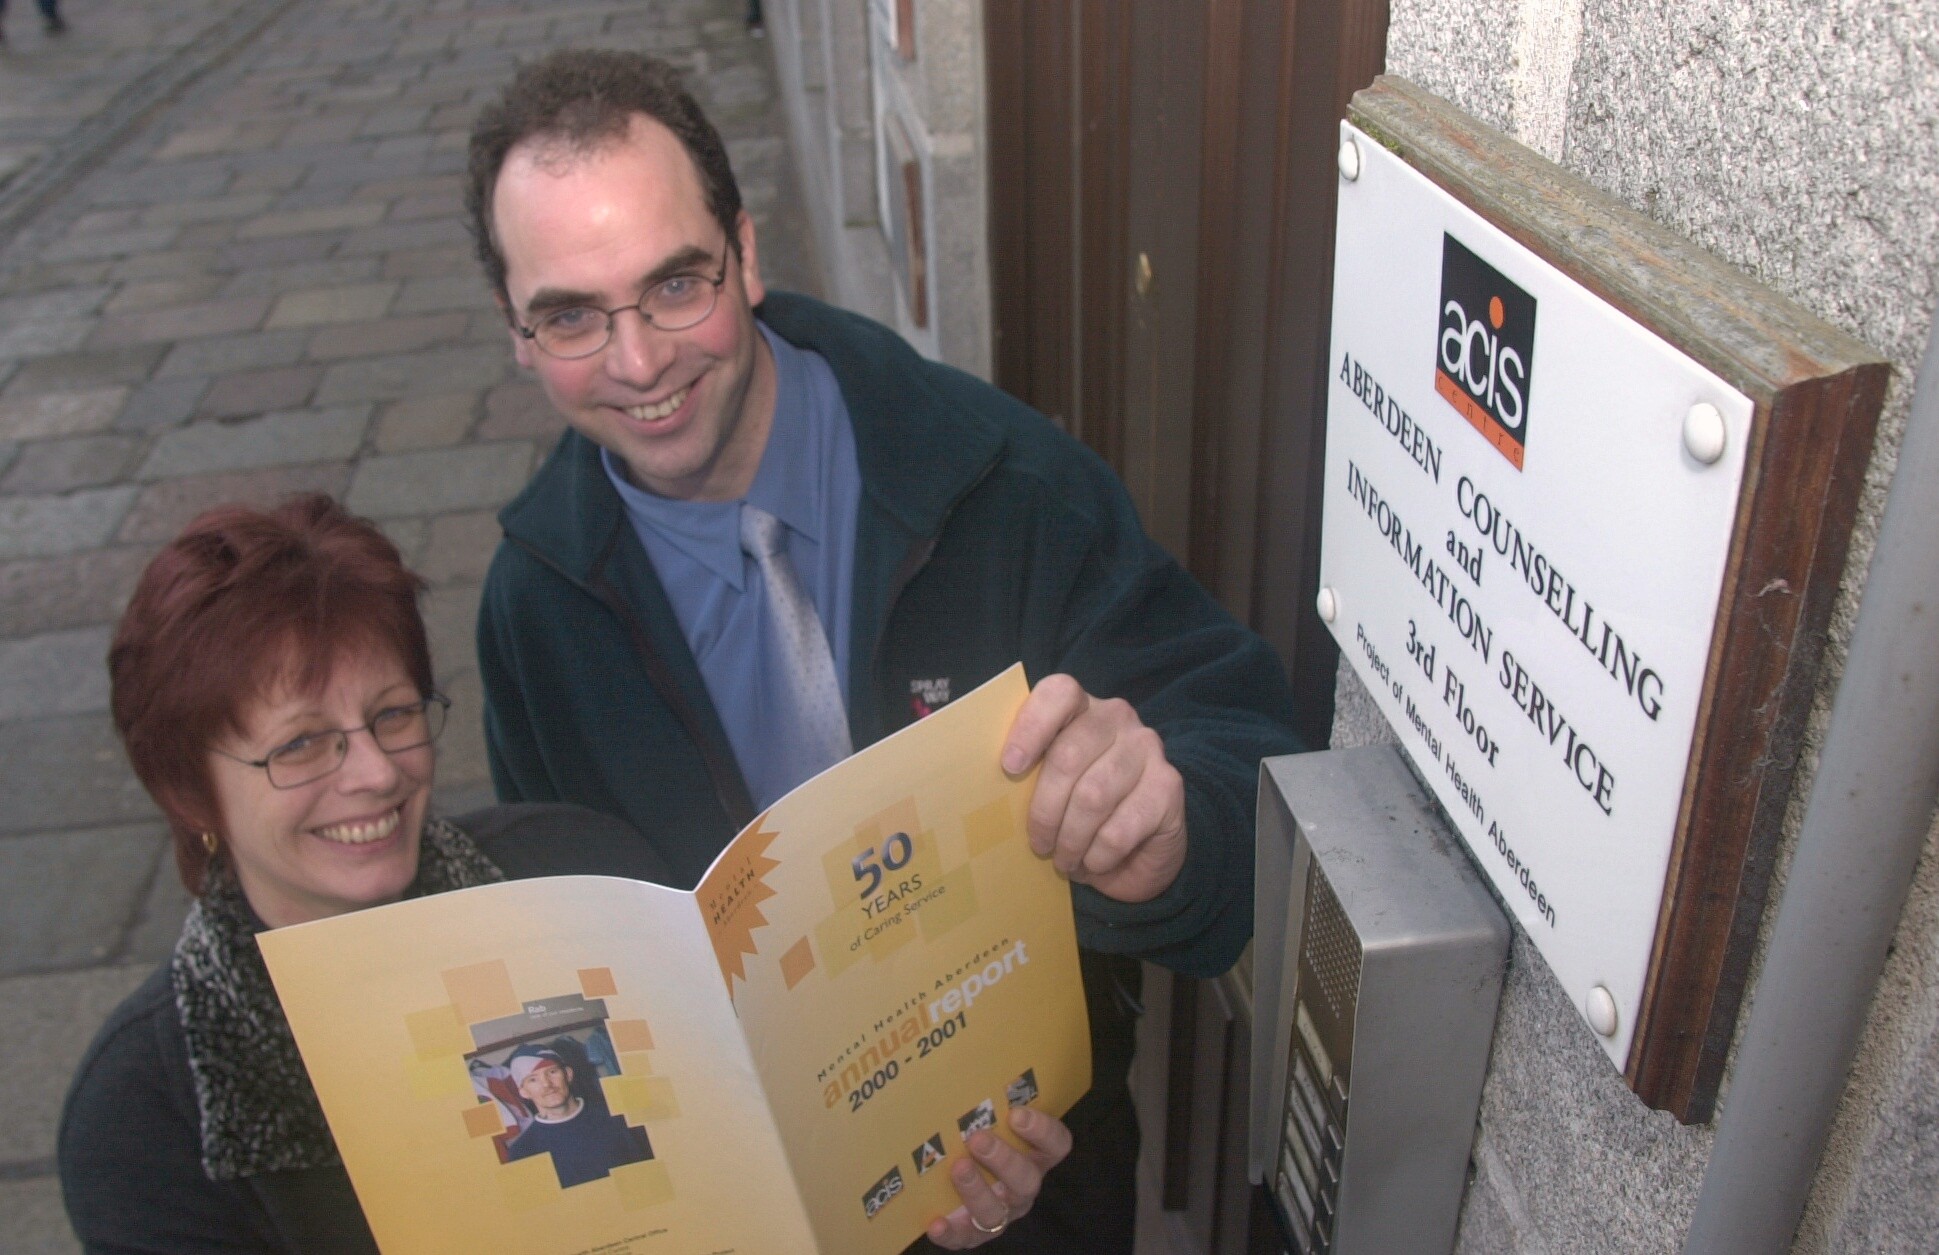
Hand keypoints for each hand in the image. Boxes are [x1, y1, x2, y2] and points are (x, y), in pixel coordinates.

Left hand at [926, 1106, 1073, 1247]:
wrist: (952, 1185)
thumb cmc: (972, 1138)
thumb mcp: (984, 1116)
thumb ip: (984, 1094)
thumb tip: (966, 1040)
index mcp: (1032, 1155)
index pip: (1055, 1144)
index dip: (1042, 1130)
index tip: (1017, 1112)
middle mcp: (1021, 1185)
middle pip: (1027, 1178)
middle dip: (1004, 1158)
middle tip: (978, 1138)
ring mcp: (1000, 1212)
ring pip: (998, 1209)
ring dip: (977, 1189)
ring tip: (956, 1167)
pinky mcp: (972, 1234)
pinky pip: (966, 1238)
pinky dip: (951, 1232)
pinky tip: (936, 1222)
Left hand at [1002, 673, 1186, 902]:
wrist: (1141, 848)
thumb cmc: (1080, 811)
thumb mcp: (1049, 788)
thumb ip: (1028, 775)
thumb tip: (988, 792)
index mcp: (1081, 708)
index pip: (1059, 693)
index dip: (1031, 727)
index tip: (1009, 766)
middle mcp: (1118, 718)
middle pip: (1068, 756)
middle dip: (1045, 811)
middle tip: (1039, 844)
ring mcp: (1148, 749)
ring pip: (1093, 796)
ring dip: (1071, 839)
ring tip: (1064, 860)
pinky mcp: (1169, 787)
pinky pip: (1120, 828)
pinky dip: (1098, 855)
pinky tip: (1094, 863)